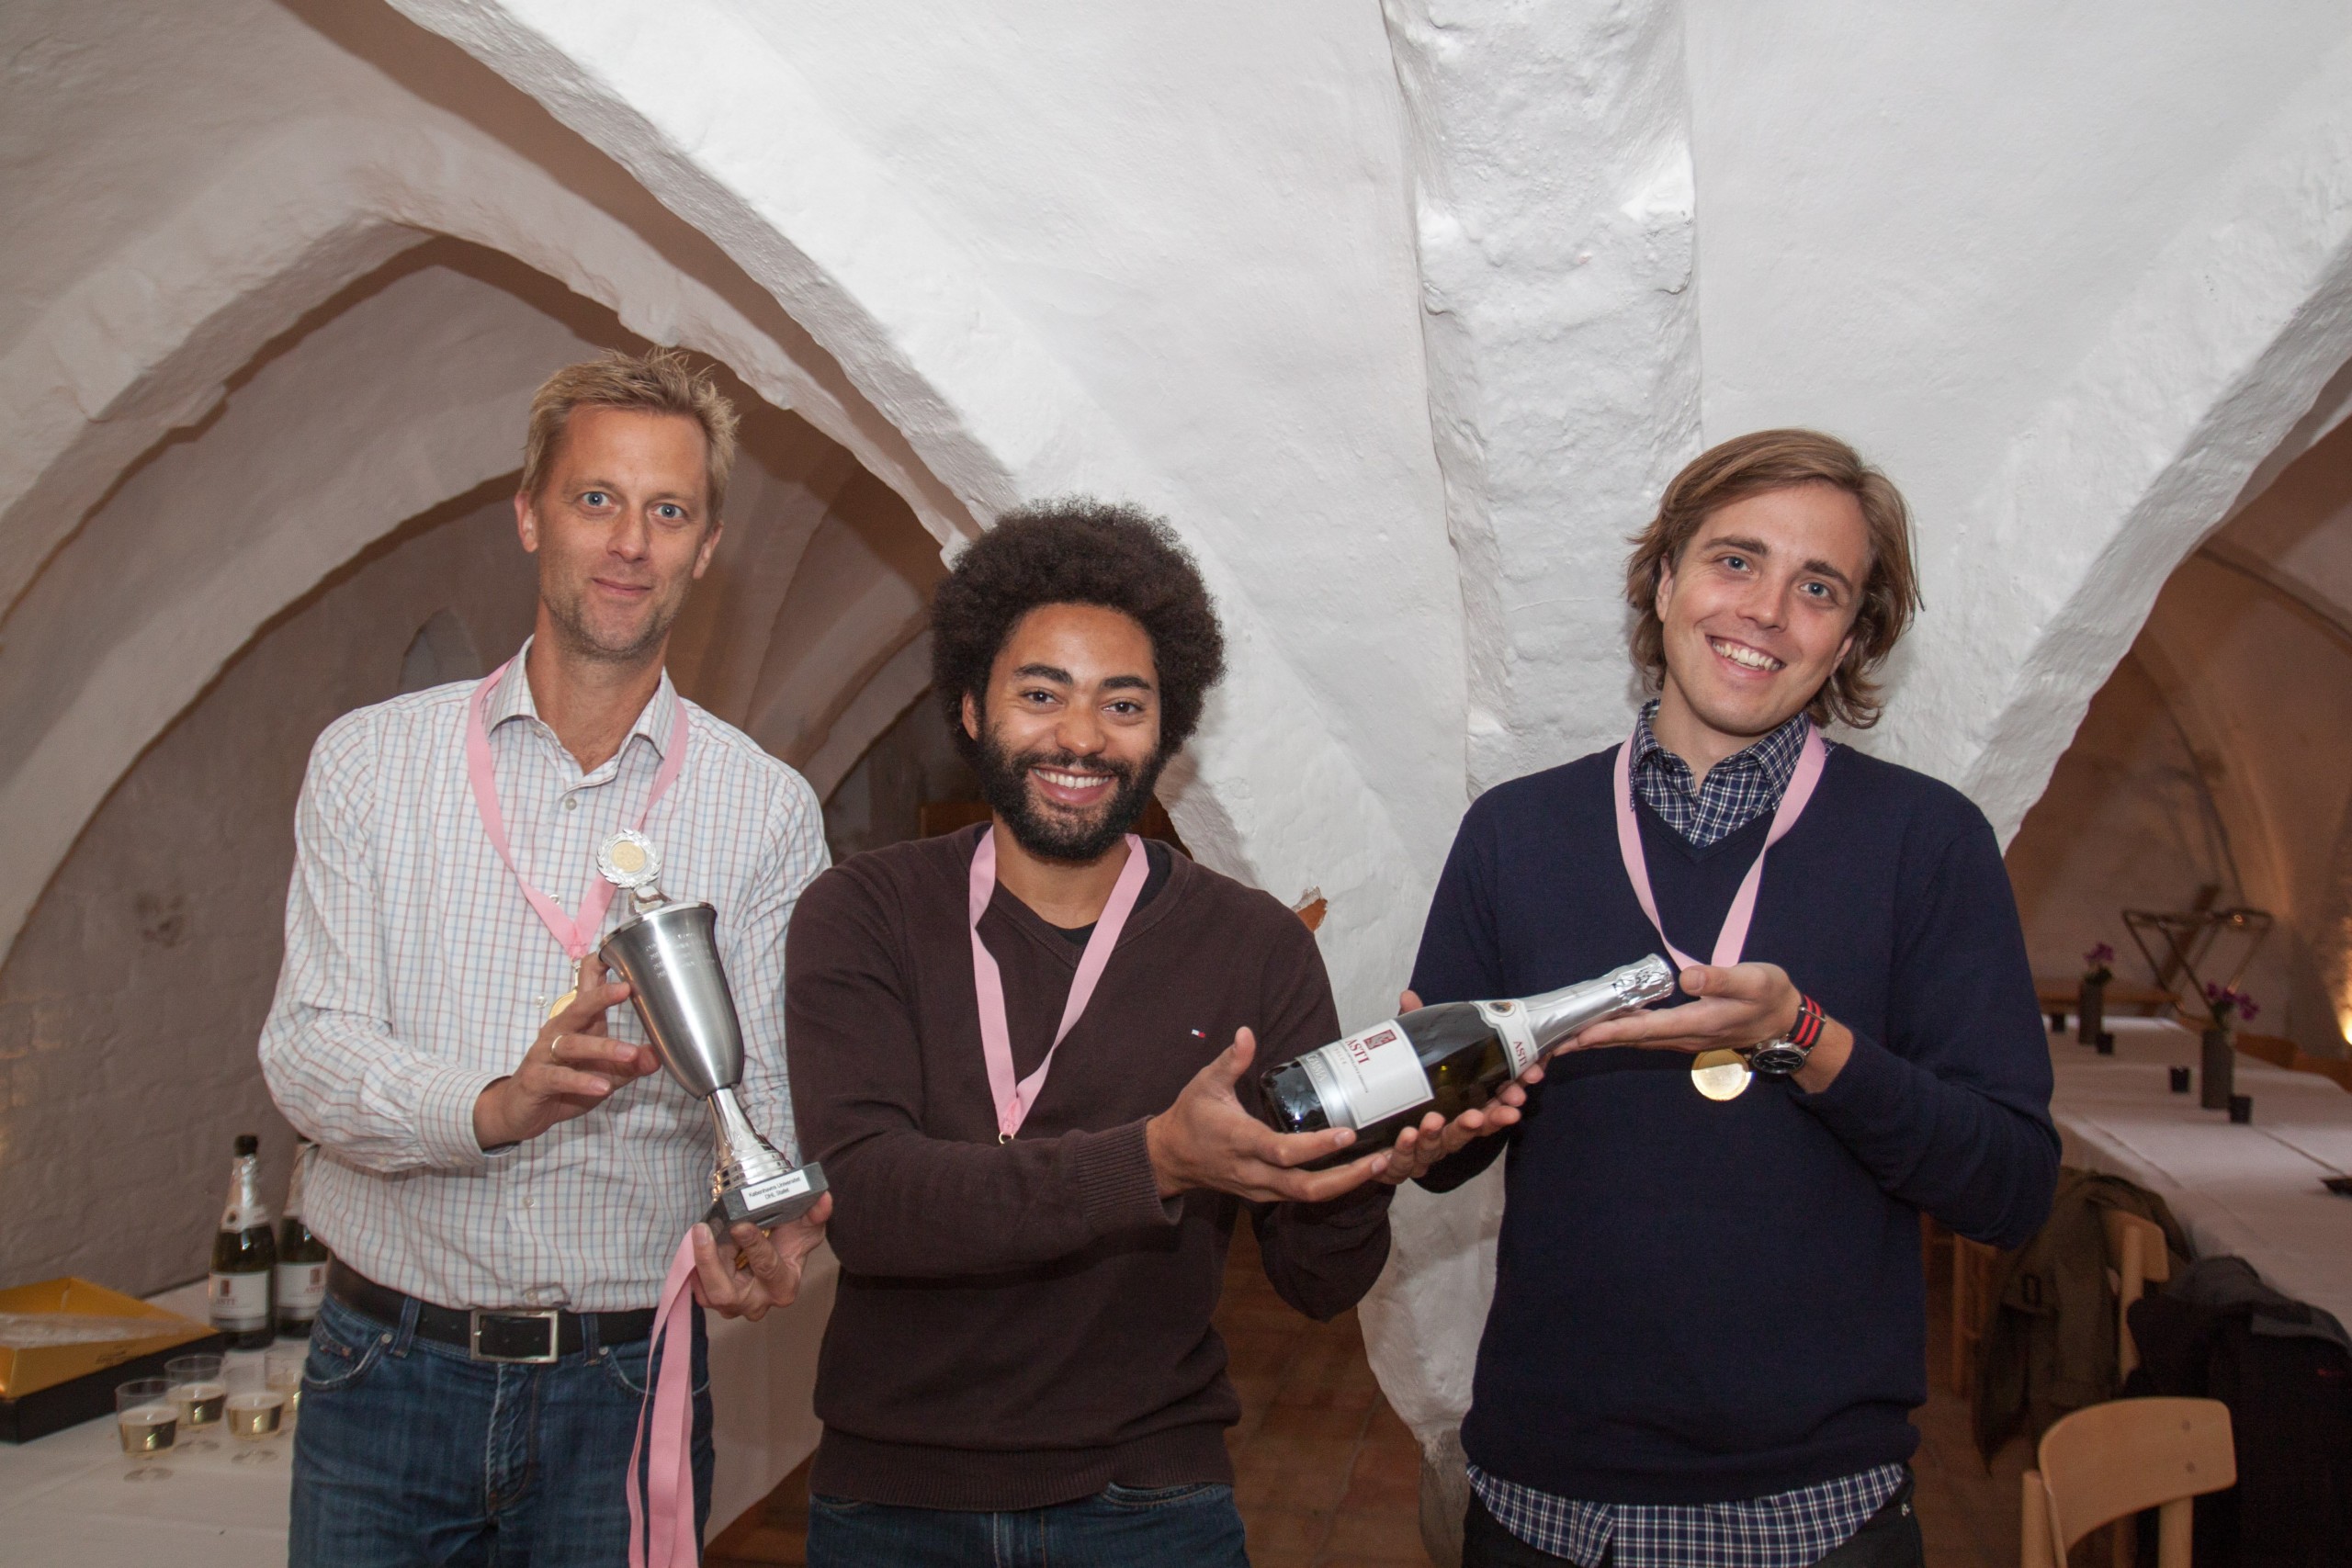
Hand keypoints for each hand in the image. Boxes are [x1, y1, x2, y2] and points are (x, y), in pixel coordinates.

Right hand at [471, 956, 659, 1148]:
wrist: (522, 1113)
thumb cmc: (566, 1083)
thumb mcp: (607, 1073)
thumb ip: (632, 1064)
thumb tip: (657, 1057)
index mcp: (579, 1022)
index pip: (585, 986)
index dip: (599, 967)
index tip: (621, 951)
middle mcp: (560, 1031)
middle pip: (578, 1007)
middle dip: (601, 996)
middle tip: (626, 989)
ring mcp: (545, 1054)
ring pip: (572, 1044)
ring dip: (603, 1047)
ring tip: (630, 1053)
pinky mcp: (536, 1079)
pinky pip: (559, 1077)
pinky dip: (581, 1082)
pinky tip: (602, 1087)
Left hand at [693, 1194, 831, 1319]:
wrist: (777, 1249)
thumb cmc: (793, 1239)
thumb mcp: (808, 1226)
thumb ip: (817, 1214)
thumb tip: (822, 1200)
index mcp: (783, 1287)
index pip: (767, 1268)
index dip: (753, 1246)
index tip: (740, 1224)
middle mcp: (758, 1302)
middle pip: (725, 1294)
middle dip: (710, 1262)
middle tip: (703, 1230)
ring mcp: (734, 1305)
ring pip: (708, 1291)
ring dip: (701, 1260)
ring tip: (702, 1230)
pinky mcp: (717, 1299)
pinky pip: (699, 1286)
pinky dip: (696, 1263)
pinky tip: (699, 1239)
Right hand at [1145, 1028, 1390, 1202]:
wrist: (1171, 1158)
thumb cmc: (1191, 1117)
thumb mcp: (1205, 1083)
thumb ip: (1231, 1060)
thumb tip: (1247, 1032)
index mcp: (1240, 1141)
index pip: (1283, 1151)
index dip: (1316, 1147)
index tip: (1348, 1133)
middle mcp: (1253, 1171)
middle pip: (1305, 1186)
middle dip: (1346, 1177)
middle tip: (1381, 1158)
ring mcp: (1260, 1188)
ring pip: (1307, 1196)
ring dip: (1345, 1184)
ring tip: (1379, 1163)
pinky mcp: (1265, 1195)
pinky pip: (1302, 1196)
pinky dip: (1331, 1187)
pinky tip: (1355, 1171)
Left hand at [1378, 990, 1528, 1184]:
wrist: (1365, 1134)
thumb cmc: (1400, 1093)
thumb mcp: (1407, 1058)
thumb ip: (1412, 1032)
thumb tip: (1408, 996)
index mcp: (1461, 1104)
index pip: (1496, 1098)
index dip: (1514, 1089)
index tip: (1533, 1076)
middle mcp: (1450, 1128)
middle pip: (1479, 1125)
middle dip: (1494, 1116)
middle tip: (1508, 1105)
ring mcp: (1428, 1149)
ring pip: (1445, 1144)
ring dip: (1446, 1131)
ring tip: (1438, 1119)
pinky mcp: (1402, 1163)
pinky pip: (1406, 1162)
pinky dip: (1406, 1150)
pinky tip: (1406, 1136)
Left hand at [1566, 962, 1850, 1089]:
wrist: (1788, 1021)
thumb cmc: (1771, 996)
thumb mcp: (1754, 980)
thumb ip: (1721, 978)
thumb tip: (1689, 977)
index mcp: (1695, 1022)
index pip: (1643, 1027)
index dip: (1609, 1030)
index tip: (1579, 1034)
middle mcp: (1682, 1035)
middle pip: (1628, 1039)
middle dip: (1591, 1040)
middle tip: (1554, 1043)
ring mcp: (1681, 1037)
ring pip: (1632, 1040)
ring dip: (1599, 1039)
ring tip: (1566, 1038)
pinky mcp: (1682, 1033)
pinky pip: (1642, 1035)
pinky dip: (1617, 1033)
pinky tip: (1601, 1029)